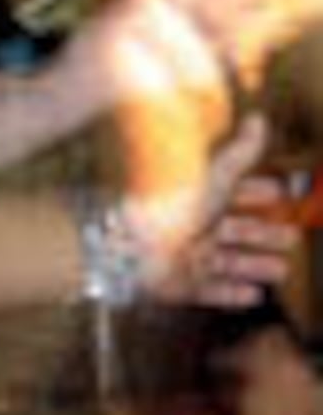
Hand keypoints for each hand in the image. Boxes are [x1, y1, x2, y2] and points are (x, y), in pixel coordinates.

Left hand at [116, 118, 285, 304]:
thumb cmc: (168, 208)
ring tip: (282, 270)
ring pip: (227, 263)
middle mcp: (195, 228)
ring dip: (256, 266)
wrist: (123, 248)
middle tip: (292, 239)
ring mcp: (185, 259)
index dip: (260, 194)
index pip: (236, 194)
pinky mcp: (176, 287)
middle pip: (237, 232)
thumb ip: (241, 153)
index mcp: (202, 199)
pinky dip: (231, 294)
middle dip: (265, 235)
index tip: (281, 194)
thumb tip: (258, 118)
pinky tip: (255, 296)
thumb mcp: (212, 178)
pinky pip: (208, 292)